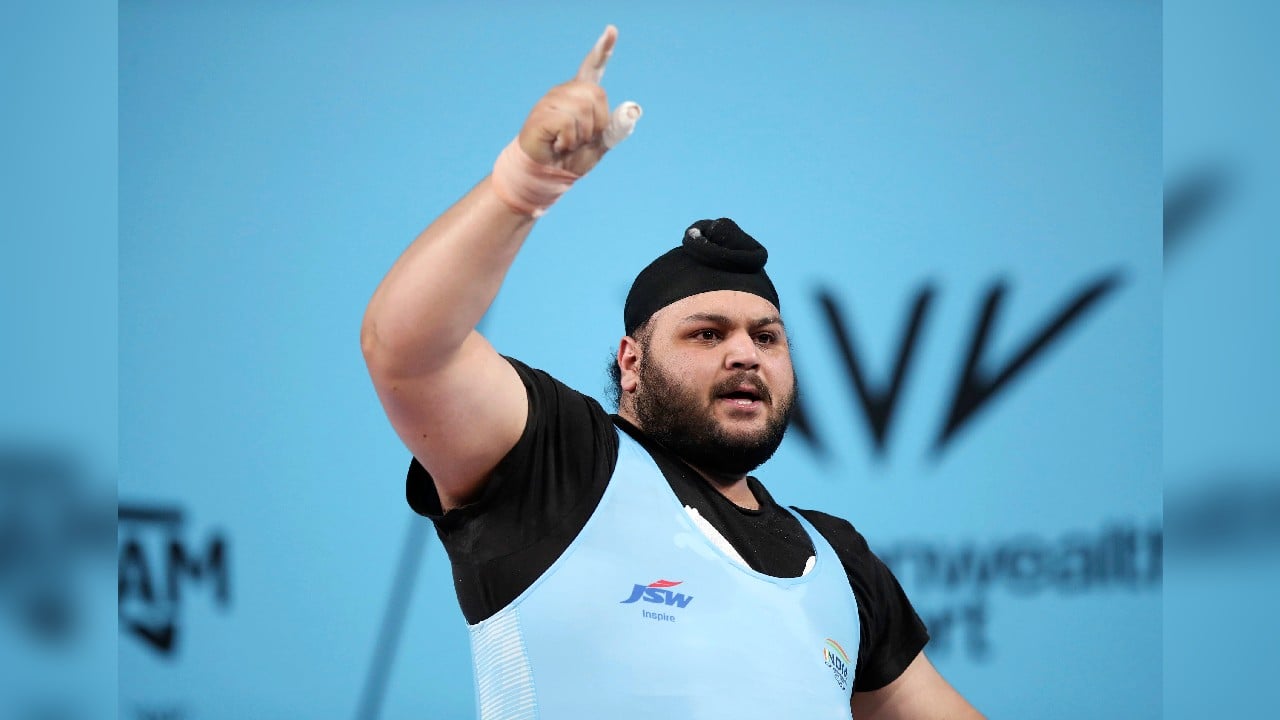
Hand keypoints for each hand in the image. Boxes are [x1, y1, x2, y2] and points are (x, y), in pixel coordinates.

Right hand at [517, 26, 641, 175]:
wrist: (547, 173)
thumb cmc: (572, 156)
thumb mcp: (601, 144)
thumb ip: (617, 128)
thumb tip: (633, 111)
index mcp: (581, 95)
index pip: (593, 67)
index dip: (603, 49)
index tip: (612, 30)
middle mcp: (566, 92)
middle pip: (596, 94)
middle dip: (597, 123)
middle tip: (581, 138)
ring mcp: (552, 100)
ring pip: (582, 110)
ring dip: (581, 136)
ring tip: (567, 142)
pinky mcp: (542, 113)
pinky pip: (567, 123)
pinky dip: (568, 141)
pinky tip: (558, 144)